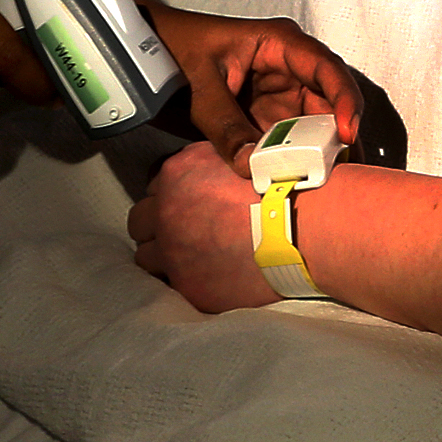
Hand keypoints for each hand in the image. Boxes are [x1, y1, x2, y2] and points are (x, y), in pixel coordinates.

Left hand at [129, 140, 281, 310]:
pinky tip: (208, 274)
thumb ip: (211, 162)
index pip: (156, 186)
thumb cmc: (282, 184)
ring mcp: (173, 252)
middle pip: (139, 221)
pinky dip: (187, 279)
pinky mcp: (188, 287)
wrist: (302, 227)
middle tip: (182, 230)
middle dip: (156, 225)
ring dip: (163, 255)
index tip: (190, 201)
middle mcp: (166, 212)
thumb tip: (209, 169)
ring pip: (147, 257)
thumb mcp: (240, 155)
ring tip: (190, 256)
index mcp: (176, 174)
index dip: (173, 194)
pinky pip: (173, 285)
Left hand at [151, 5, 364, 165]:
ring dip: (321, 152)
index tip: (349, 134)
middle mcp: (290, 67)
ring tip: (331, 184)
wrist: (146, 54)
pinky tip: (303, 182)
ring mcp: (281, 93)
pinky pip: (290, 140)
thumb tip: (253, 167)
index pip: (326, 69)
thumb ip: (225, 126)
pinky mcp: (268, 116)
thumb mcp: (200, 87)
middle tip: (346, 174)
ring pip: (315, 124)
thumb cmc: (175, 50)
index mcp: (280, 44)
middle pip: (329, 101)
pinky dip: (296, 160)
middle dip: (339, 136)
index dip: (345, 99)